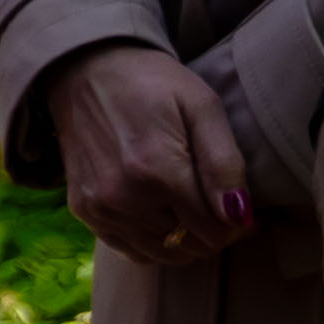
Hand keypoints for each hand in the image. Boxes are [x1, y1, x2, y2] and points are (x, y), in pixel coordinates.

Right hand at [49, 35, 256, 264]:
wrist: (83, 69)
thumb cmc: (151, 82)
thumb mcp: (201, 106)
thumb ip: (224, 164)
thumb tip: (240, 216)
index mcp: (158, 172)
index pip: (214, 233)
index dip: (237, 225)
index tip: (239, 206)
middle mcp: (124, 199)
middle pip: (190, 247)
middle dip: (212, 232)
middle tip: (215, 203)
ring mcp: (99, 208)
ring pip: (162, 254)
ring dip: (184, 239)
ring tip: (188, 206)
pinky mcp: (83, 210)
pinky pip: (131, 251)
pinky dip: (153, 243)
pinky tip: (158, 214)